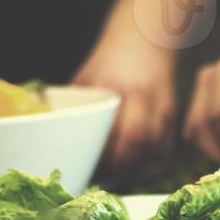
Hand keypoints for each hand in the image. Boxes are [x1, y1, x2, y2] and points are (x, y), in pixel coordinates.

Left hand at [75, 39, 177, 177]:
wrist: (147, 38)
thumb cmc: (110, 61)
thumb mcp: (87, 77)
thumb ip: (74, 106)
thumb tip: (47, 137)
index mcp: (120, 87)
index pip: (121, 130)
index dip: (107, 156)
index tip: (87, 167)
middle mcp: (146, 99)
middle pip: (139, 144)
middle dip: (120, 168)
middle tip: (99, 180)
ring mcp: (163, 109)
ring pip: (155, 151)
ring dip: (135, 173)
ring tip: (114, 181)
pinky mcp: (172, 118)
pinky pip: (165, 152)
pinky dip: (151, 168)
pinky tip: (134, 174)